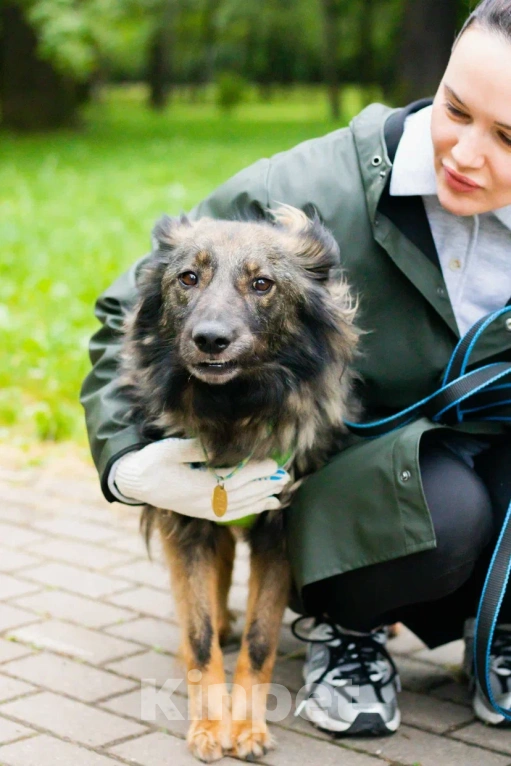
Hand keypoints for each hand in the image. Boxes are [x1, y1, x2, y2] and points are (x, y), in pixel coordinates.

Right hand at [113, 437, 290, 521]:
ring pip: (239, 507)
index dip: (254, 473)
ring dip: (261, 499)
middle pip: (241, 495)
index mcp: (196, 486)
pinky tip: (264, 505)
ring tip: (280, 491)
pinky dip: (250, 510)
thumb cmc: (152, 462)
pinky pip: (230, 514)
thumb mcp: (169, 450)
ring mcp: (202, 509)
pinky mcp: (202, 512)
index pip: (233, 480)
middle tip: (285, 477)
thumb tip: (217, 445)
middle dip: (264, 485)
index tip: (272, 464)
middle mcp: (202, 502)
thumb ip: (195, 450)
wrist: (134, 482)